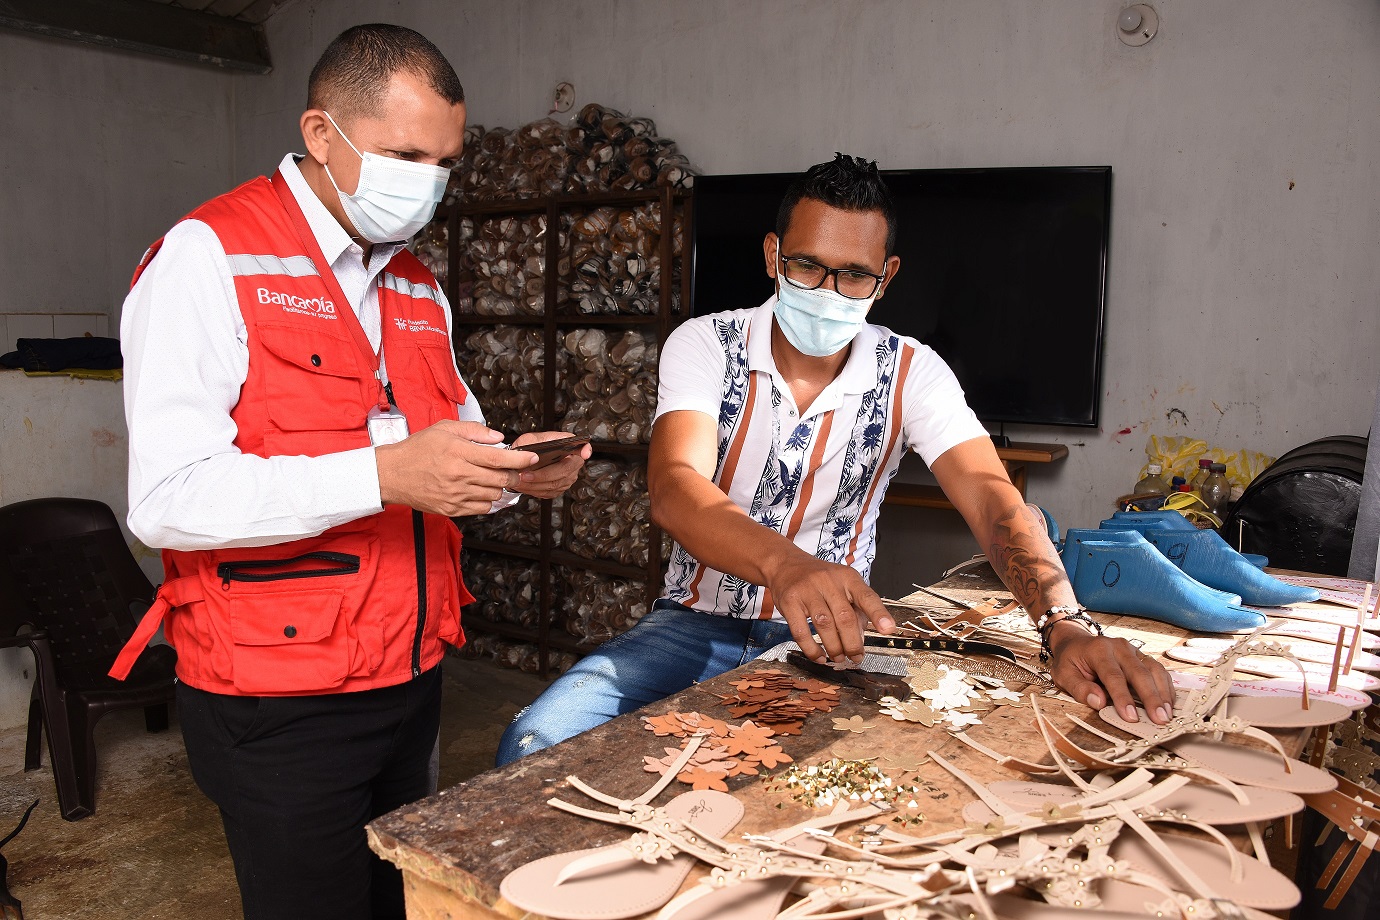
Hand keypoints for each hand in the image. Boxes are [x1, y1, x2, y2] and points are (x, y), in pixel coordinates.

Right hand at [375, 420, 536, 515]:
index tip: (533, 458)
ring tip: (489, 476)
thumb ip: (474, 431)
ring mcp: (455, 495)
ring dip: (498, 486)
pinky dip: (486, 499)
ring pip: (494, 495)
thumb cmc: (417, 449)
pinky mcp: (451, 509)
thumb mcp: (444, 429)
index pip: (499, 459)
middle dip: (513, 474)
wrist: (392, 474)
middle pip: (500, 479)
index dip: (520, 460)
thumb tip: (499, 438)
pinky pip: (481, 508)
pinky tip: (478, 488)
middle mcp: (458, 475)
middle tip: (513, 469)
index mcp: (458, 452)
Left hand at [509, 431, 591, 498]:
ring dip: (535, 485)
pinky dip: (534, 490)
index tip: (584, 453)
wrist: (526, 459)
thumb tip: (532, 455)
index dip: (585, 450)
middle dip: (542, 475)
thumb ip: (531, 442)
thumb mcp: (529, 439)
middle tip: (525, 475)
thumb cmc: (531, 447)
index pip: (582, 447)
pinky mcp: (560, 488)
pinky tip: (524, 486)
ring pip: (555, 484)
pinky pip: (549, 492)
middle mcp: (572, 462)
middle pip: (564, 471)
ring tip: (520, 481)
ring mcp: (568, 477)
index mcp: (568, 446)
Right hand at [765, 554, 894, 664]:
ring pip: (824, 625)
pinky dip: (812, 649)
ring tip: (839, 657)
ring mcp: (807, 590)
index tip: (888, 629)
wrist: (785, 564)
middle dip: (853, 643)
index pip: (866, 596)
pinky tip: (819, 656)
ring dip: (834, 647)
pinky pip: (801, 631)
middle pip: (845, 617)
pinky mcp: (789, 602)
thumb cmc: (819, 578)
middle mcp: (828, 581)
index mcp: (847, 577)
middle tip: (857, 657)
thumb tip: (861, 638)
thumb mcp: (842, 584)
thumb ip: (855, 608)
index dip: (878, 614)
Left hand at [1046, 622, 1175, 724]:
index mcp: (1098, 650)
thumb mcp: (1064, 675)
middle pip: (1139, 672)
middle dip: (1151, 697)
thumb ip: (1080, 688)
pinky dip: (1165, 687)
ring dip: (1163, 693)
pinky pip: (1158, 670)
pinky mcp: (1142, 656)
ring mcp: (1133, 650)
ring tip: (1168, 714)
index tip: (1131, 717)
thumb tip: (1099, 702)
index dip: (1123, 697)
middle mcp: (1119, 647)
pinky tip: (1169, 703)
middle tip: (1159, 719)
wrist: (1076, 642)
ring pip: (1153, 670)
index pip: (1113, 675)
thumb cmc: (1070, 661)